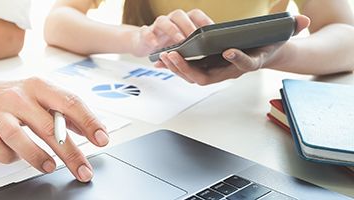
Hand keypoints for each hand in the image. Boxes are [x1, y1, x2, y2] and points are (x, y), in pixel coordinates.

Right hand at [0, 77, 107, 181]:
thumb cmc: (13, 96)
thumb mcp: (40, 95)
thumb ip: (65, 111)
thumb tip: (92, 129)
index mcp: (38, 87)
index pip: (69, 102)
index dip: (88, 121)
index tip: (101, 139)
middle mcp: (19, 98)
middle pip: (48, 126)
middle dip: (69, 152)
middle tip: (83, 169)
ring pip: (18, 137)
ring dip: (36, 155)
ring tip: (50, 167)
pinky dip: (9, 157)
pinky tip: (17, 157)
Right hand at [129, 9, 213, 55]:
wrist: (143, 44)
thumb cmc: (167, 44)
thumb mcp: (182, 44)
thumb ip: (195, 45)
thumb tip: (214, 50)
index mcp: (182, 21)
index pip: (194, 14)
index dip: (203, 20)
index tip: (211, 30)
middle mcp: (169, 20)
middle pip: (178, 15)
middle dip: (188, 26)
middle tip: (195, 38)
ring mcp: (156, 26)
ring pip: (162, 21)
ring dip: (172, 30)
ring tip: (179, 41)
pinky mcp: (144, 34)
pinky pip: (145, 32)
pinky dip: (149, 37)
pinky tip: (155, 44)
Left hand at [155, 15, 310, 84]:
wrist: (264, 52)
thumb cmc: (269, 44)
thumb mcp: (281, 34)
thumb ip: (292, 26)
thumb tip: (303, 19)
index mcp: (249, 63)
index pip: (245, 65)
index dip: (238, 59)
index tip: (230, 50)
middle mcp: (230, 71)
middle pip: (207, 77)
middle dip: (189, 68)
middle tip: (175, 56)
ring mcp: (217, 70)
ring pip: (193, 75)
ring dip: (177, 67)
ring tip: (165, 56)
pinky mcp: (207, 66)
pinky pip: (188, 69)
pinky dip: (175, 64)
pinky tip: (161, 58)